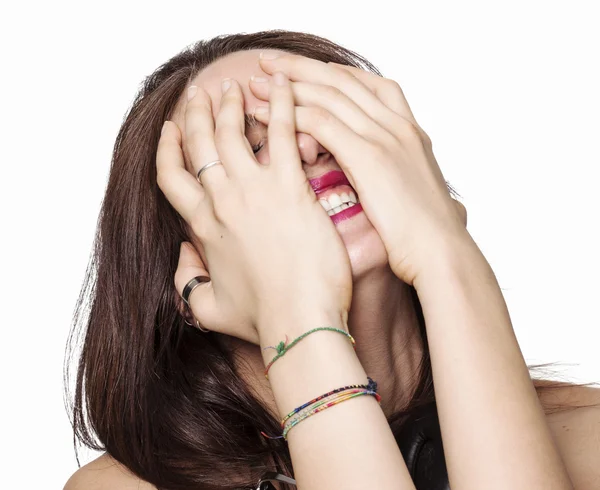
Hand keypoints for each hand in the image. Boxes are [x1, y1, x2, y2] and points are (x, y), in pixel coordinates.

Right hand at [156, 73, 351, 343]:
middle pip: (200, 146)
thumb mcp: (209, 309)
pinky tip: (282, 85)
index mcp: (202, 227)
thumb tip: (181, 258)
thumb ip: (186, 283)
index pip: (172, 178)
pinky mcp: (290, 188)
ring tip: (235, 86)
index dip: (168, 150)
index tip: (172, 131)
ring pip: (232, 133)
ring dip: (232, 104)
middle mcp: (221, 203)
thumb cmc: (262, 319)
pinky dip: (281, 105)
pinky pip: (283, 134)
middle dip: (198, 115)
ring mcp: (254, 192)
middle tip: (202, 94)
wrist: (298, 322)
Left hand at [251, 54, 468, 285]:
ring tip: (255, 83)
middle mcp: (398, 126)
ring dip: (287, 86)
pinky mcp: (370, 157)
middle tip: (269, 60)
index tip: (308, 69)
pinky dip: (289, 115)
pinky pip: (322, 123)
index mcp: (410, 132)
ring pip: (329, 95)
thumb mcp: (412, 193)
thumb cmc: (426, 235)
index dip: (335, 73)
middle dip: (301, 67)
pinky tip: (264, 115)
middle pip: (343, 80)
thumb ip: (396, 175)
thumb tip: (384, 179)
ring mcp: (385, 138)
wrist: (443, 253)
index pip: (370, 85)